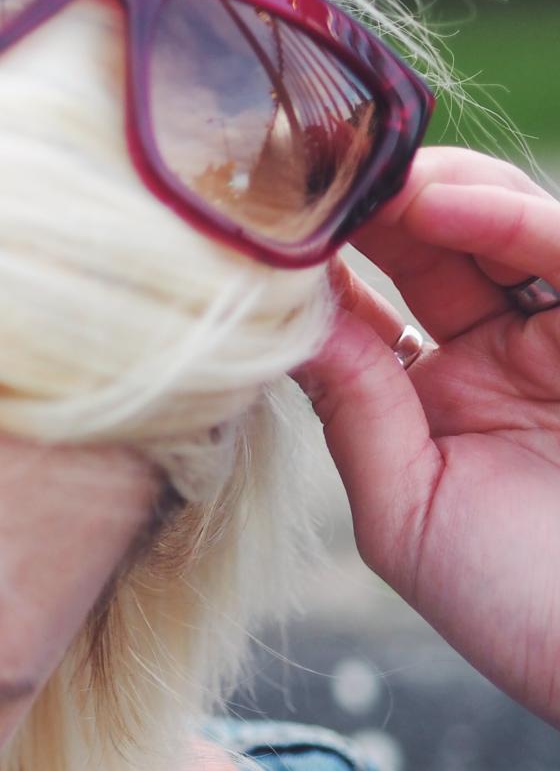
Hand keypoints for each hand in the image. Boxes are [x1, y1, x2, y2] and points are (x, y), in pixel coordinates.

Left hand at [293, 146, 559, 726]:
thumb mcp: (405, 508)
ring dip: (435, 190)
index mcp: (438, 396)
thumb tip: (283, 322)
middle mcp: (503, 353)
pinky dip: (510, 218)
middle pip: (432, 242)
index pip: (370, 302)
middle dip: (371, 198)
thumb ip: (354, 408)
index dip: (320, 255)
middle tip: (307, 162)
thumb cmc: (517, 607)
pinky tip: (442, 202)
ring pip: (501, 225)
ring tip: (370, 175)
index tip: (254, 214)